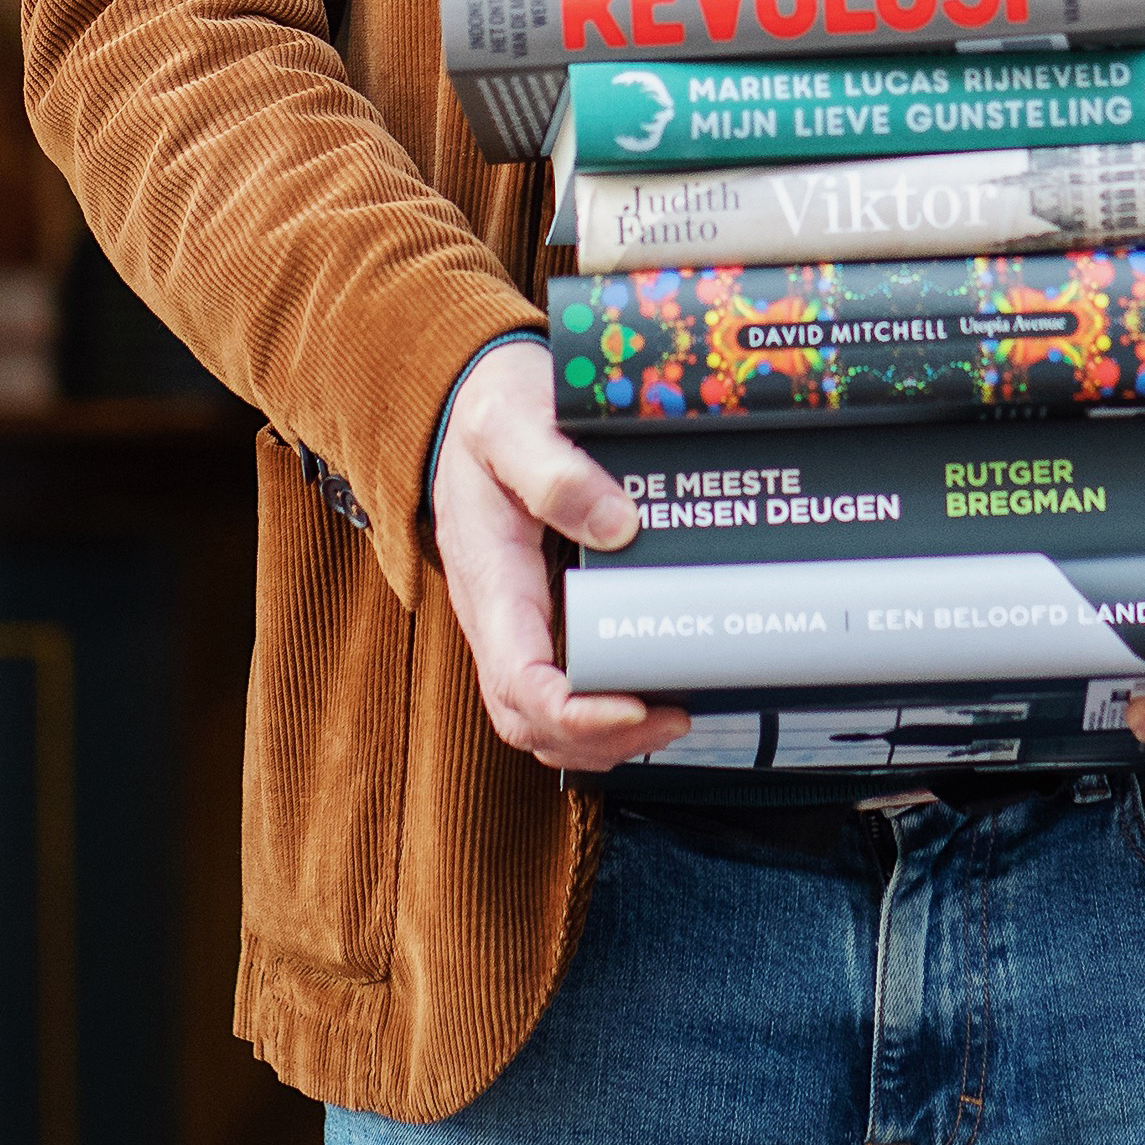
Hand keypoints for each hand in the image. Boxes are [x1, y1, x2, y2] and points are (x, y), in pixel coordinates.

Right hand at [429, 336, 691, 770]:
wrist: (471, 404)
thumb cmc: (491, 412)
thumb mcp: (513, 421)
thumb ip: (555, 470)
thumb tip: (619, 527)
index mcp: (490, 577)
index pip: (518, 680)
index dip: (575, 712)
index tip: (634, 705)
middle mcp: (496, 616)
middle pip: (528, 720)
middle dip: (599, 740)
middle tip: (673, 718)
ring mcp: (515, 622)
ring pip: (540, 719)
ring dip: (601, 739)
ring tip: (671, 717)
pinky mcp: (536, 616)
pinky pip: (557, 688)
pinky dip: (599, 712)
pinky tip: (651, 693)